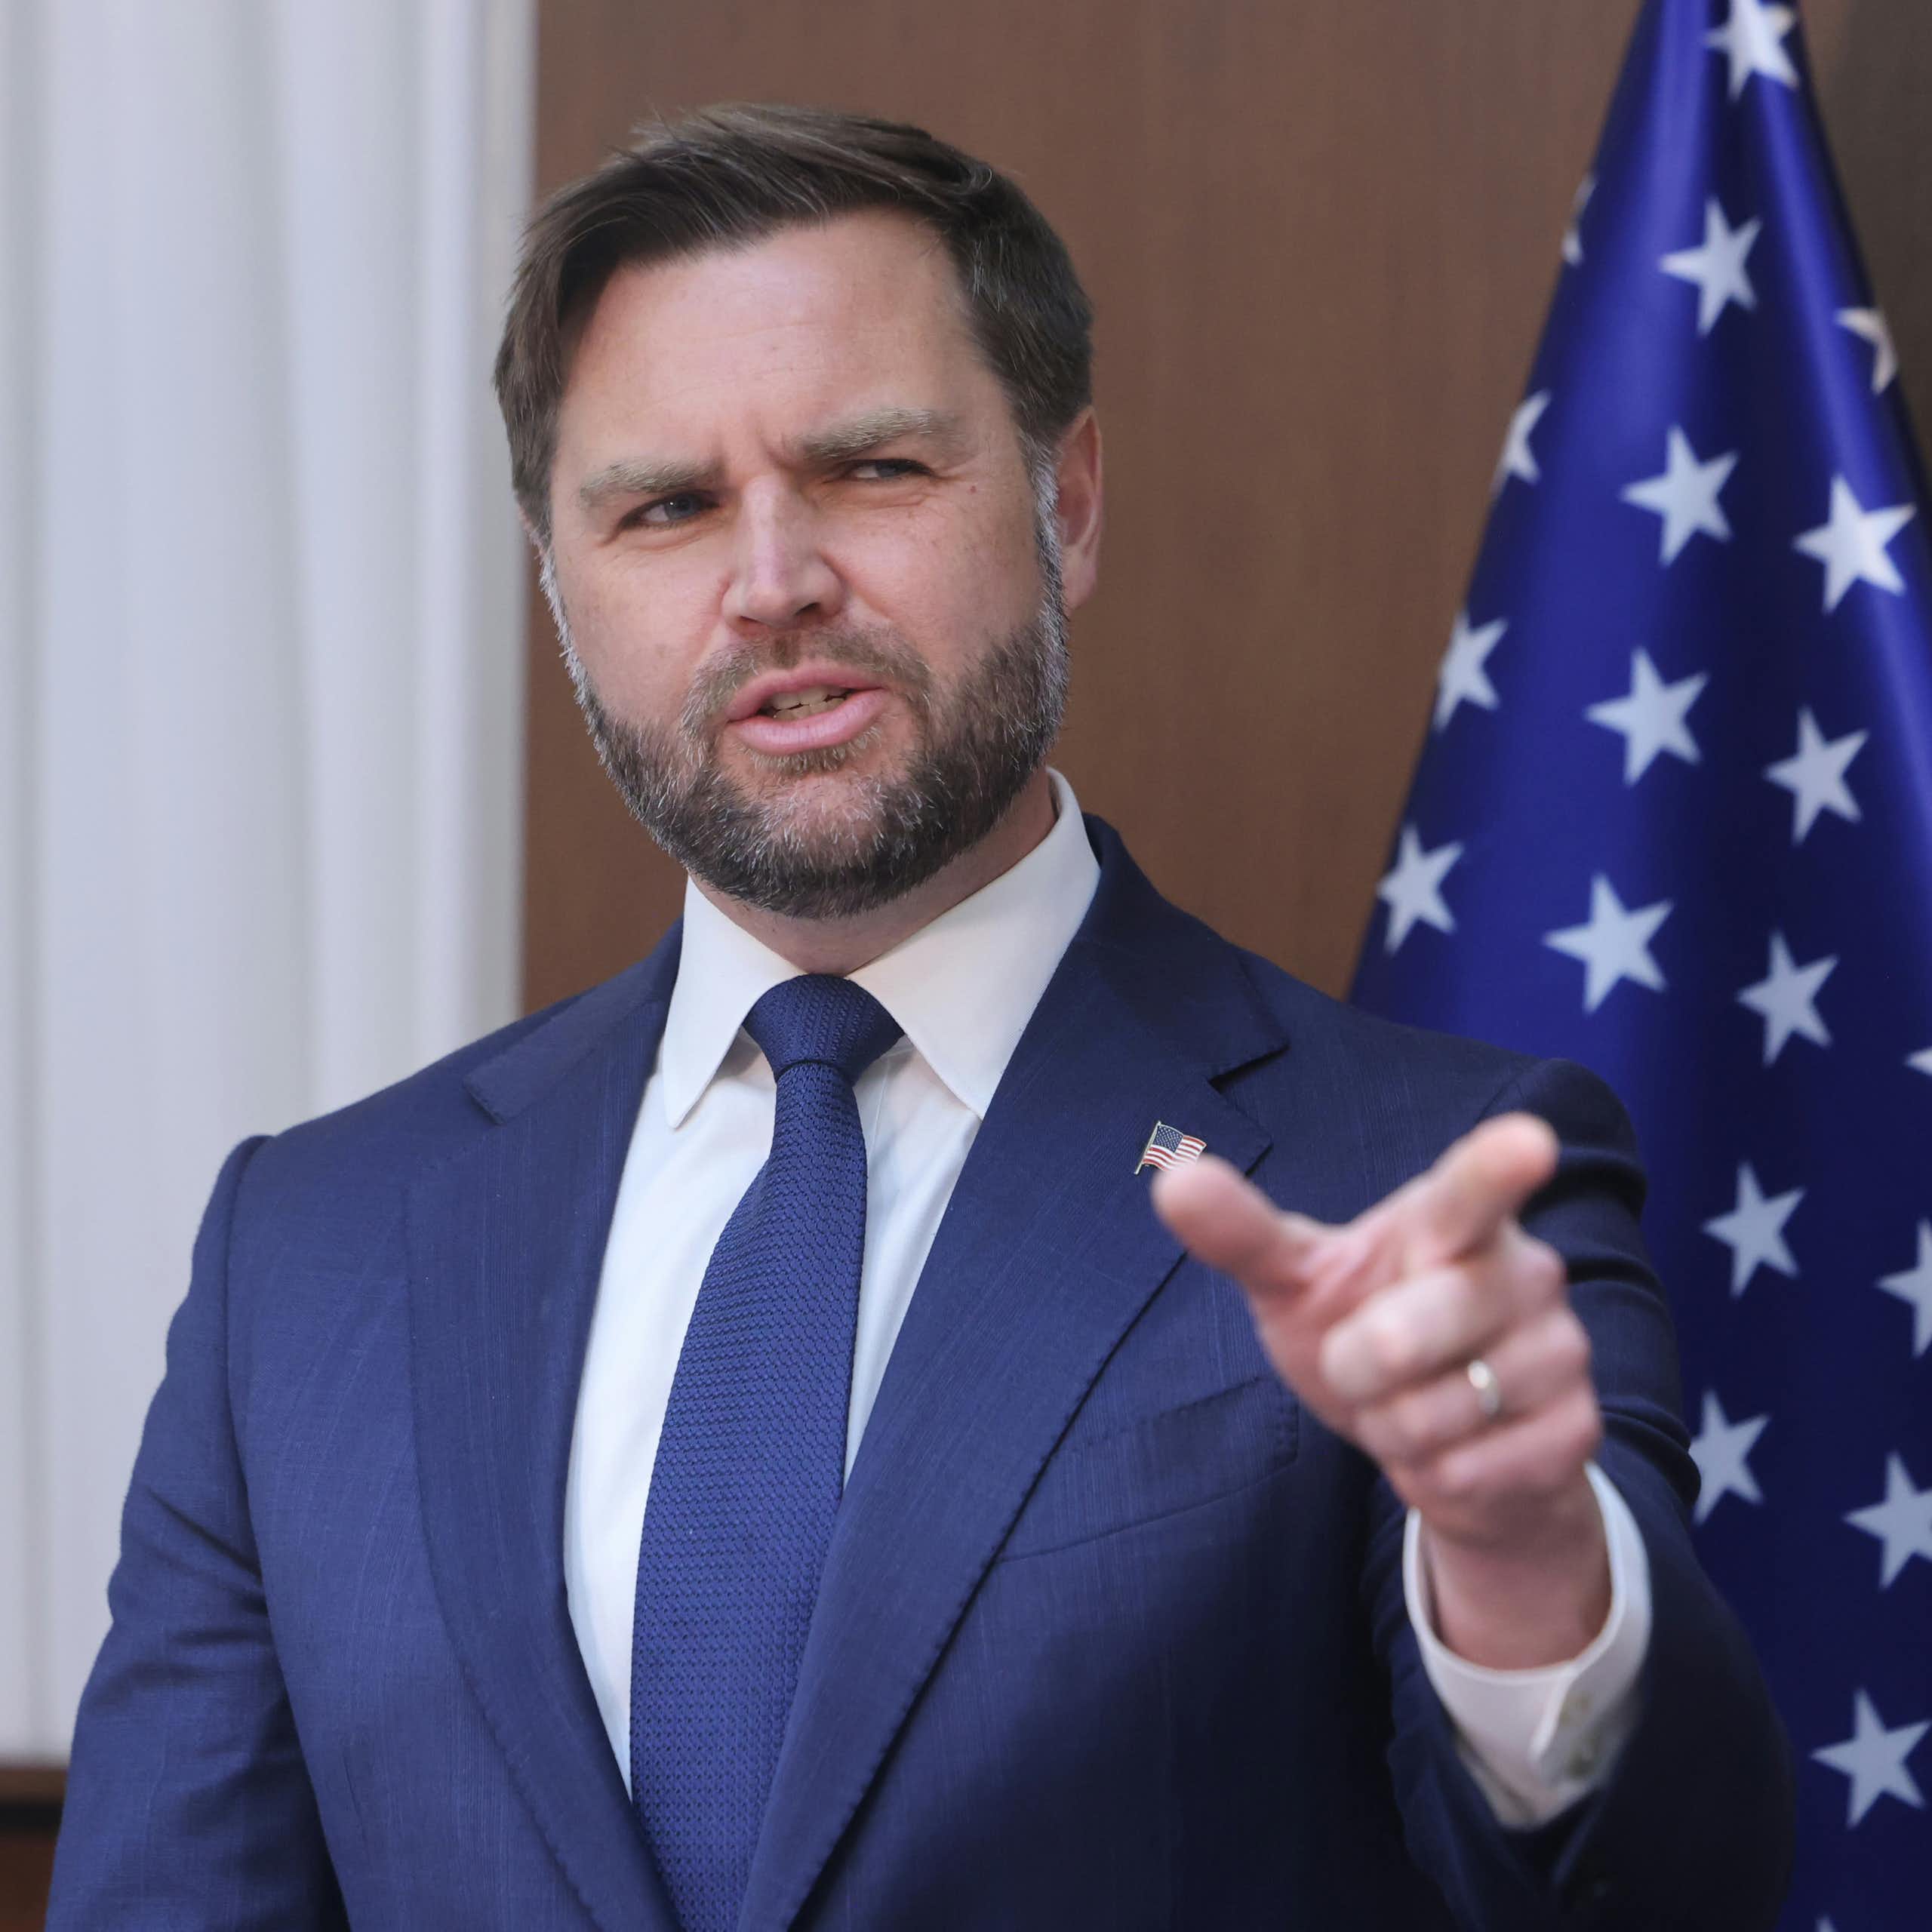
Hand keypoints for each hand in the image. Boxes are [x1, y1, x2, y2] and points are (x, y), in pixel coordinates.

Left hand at [1150, 1113, 1610, 1666]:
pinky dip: (1435, 1475)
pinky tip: (1454, 1450)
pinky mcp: (1576, 1431)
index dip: (1498, 1167)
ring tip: (1412, 1405)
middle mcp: (1524, 1270)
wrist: (1444, 1445)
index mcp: (1453, 1219)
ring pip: (1437, 1414)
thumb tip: (1174, 1181)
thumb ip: (1243, 1234)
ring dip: (1395, 1427)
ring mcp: (1561, 1348)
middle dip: (1355, 1368)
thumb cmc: (1364, 1331)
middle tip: (1364, 1360)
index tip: (1525, 1141)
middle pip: (1402, 1337)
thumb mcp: (1298, 1283)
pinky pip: (1468, 1470)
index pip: (1473, 1190)